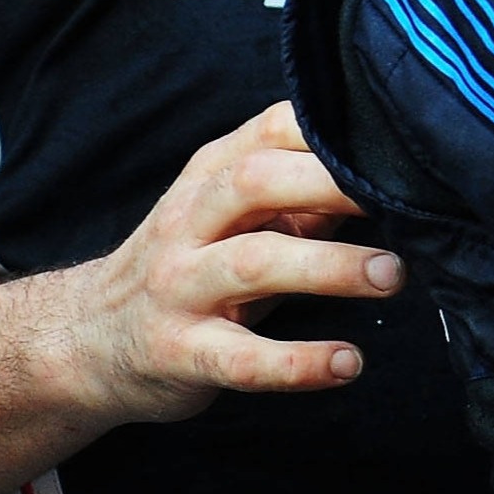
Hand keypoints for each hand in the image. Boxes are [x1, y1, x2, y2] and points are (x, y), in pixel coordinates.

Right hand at [40, 102, 398, 424]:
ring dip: (330, 267)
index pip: (271, 129)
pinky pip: (239, 358)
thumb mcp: (232, 216)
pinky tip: (346, 364)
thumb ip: (301, 192)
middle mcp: (189, 222)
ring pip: (253, 263)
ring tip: (392, 276)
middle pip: (255, 183)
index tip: (397, 142)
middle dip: (332, 187)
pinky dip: (296, 363)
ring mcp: (179, 286)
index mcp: (211, 176)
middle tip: (408, 201)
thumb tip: (392, 175)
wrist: (86, 339)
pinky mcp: (179, 352)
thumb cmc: (191, 265)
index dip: (331, 131)